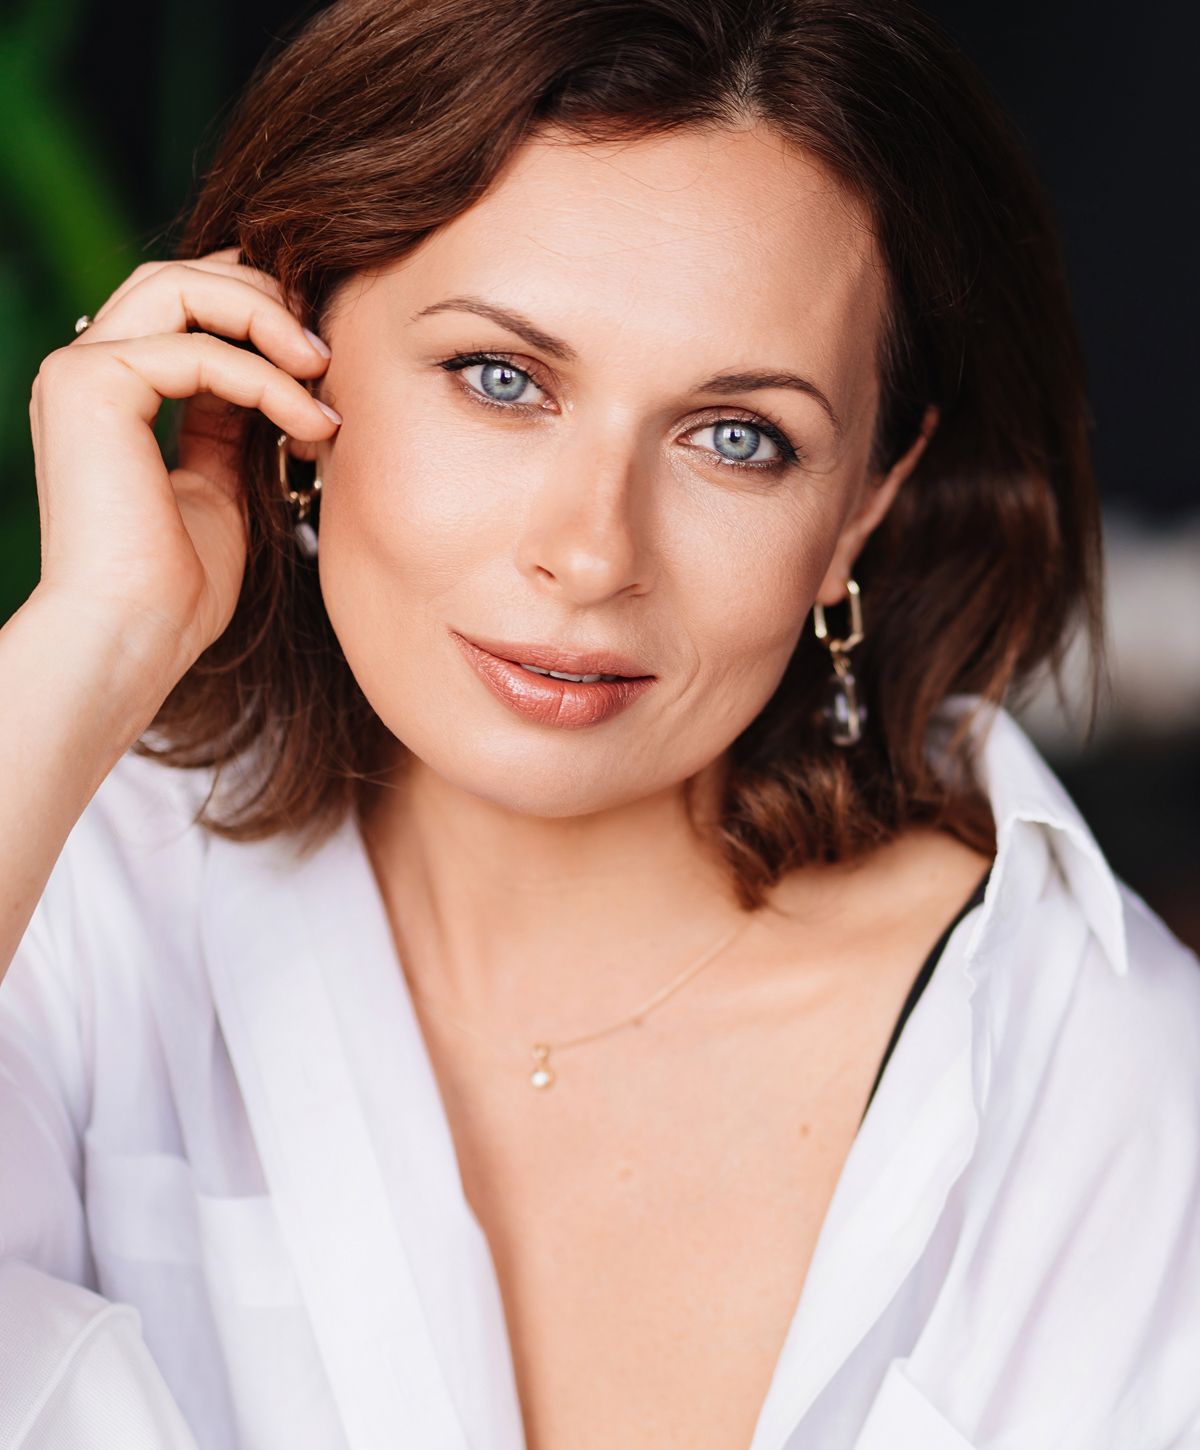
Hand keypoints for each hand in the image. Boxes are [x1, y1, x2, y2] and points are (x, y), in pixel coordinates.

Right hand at [26, 245, 339, 686]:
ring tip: (324, 373)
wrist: (133, 636)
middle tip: (327, 352)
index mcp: (111, 394)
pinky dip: (266, 380)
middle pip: (180, 278)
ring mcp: (80, 372)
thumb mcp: (222, 488)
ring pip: (182, 287)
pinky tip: (309, 424)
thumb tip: (284, 375)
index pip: (184, 310)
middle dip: (263, 297)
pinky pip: (197, 350)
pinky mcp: (90, 385)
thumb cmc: (177, 588)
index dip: (259, 316)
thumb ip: (236, 425)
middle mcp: (86, 372)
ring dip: (267, 320)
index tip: (322, 365)